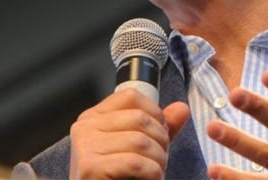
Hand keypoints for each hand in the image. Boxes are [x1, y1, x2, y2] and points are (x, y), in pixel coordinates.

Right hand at [69, 88, 189, 178]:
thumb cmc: (118, 176)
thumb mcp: (140, 147)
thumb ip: (159, 127)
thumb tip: (182, 108)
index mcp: (94, 117)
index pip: (131, 96)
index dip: (154, 112)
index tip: (161, 131)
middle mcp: (85, 127)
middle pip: (139, 118)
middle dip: (160, 140)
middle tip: (160, 158)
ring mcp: (85, 146)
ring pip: (140, 141)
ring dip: (158, 159)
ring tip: (156, 171)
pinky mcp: (90, 168)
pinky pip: (134, 162)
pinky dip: (152, 172)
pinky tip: (152, 178)